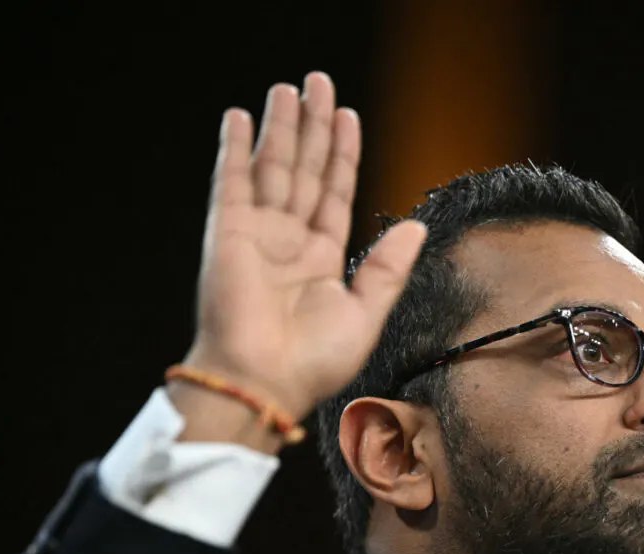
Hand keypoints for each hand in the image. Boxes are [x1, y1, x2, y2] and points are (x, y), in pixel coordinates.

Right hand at [179, 72, 425, 427]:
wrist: (266, 382)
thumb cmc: (315, 361)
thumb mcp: (367, 312)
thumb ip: (389, 267)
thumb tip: (416, 226)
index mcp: (321, 259)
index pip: (334, 192)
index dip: (342, 154)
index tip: (348, 117)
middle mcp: (289, 241)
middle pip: (304, 170)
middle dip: (313, 127)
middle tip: (319, 83)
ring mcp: (257, 234)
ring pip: (273, 168)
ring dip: (281, 127)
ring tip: (291, 88)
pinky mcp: (228, 233)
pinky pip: (232, 181)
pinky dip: (236, 149)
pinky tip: (243, 117)